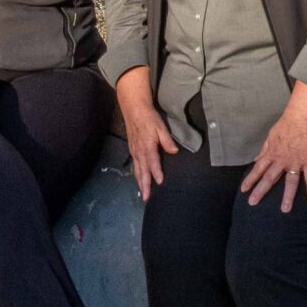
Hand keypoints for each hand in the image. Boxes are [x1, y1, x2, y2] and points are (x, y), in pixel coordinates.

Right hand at [115, 66, 178, 200]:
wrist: (133, 109)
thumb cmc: (149, 117)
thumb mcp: (160, 126)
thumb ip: (167, 140)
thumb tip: (174, 151)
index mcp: (147, 145)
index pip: (152, 162)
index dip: (156, 172)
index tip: (159, 182)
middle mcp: (139, 150)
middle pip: (142, 170)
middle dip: (144, 184)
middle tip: (146, 198)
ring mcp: (134, 150)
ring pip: (137, 169)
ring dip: (140, 182)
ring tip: (143, 194)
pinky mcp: (132, 149)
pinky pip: (135, 164)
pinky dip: (137, 174)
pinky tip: (139, 179)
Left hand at [240, 83, 306, 211]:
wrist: (302, 117)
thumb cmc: (286, 124)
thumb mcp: (270, 136)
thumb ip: (264, 150)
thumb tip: (256, 159)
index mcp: (271, 153)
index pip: (258, 169)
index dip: (250, 180)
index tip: (243, 189)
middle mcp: (281, 160)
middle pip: (269, 178)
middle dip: (260, 191)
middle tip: (253, 203)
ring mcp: (295, 162)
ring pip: (290, 182)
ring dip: (287, 197)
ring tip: (285, 209)